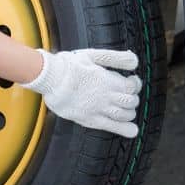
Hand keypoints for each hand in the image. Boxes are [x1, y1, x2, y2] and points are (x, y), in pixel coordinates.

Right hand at [17, 48, 141, 137]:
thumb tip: (135, 61)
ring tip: (124, 108)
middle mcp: (106, 96)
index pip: (132, 87)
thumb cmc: (68, 65)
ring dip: (129, 112)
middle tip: (125, 95)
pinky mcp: (89, 119)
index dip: (135, 84)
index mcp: (107, 80)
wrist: (49, 78)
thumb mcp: (93, 55)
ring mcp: (98, 109)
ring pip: (125, 115)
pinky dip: (125, 129)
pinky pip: (112, 127)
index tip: (131, 81)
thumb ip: (115, 57)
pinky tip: (132, 130)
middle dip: (132, 98)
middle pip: (131, 101)